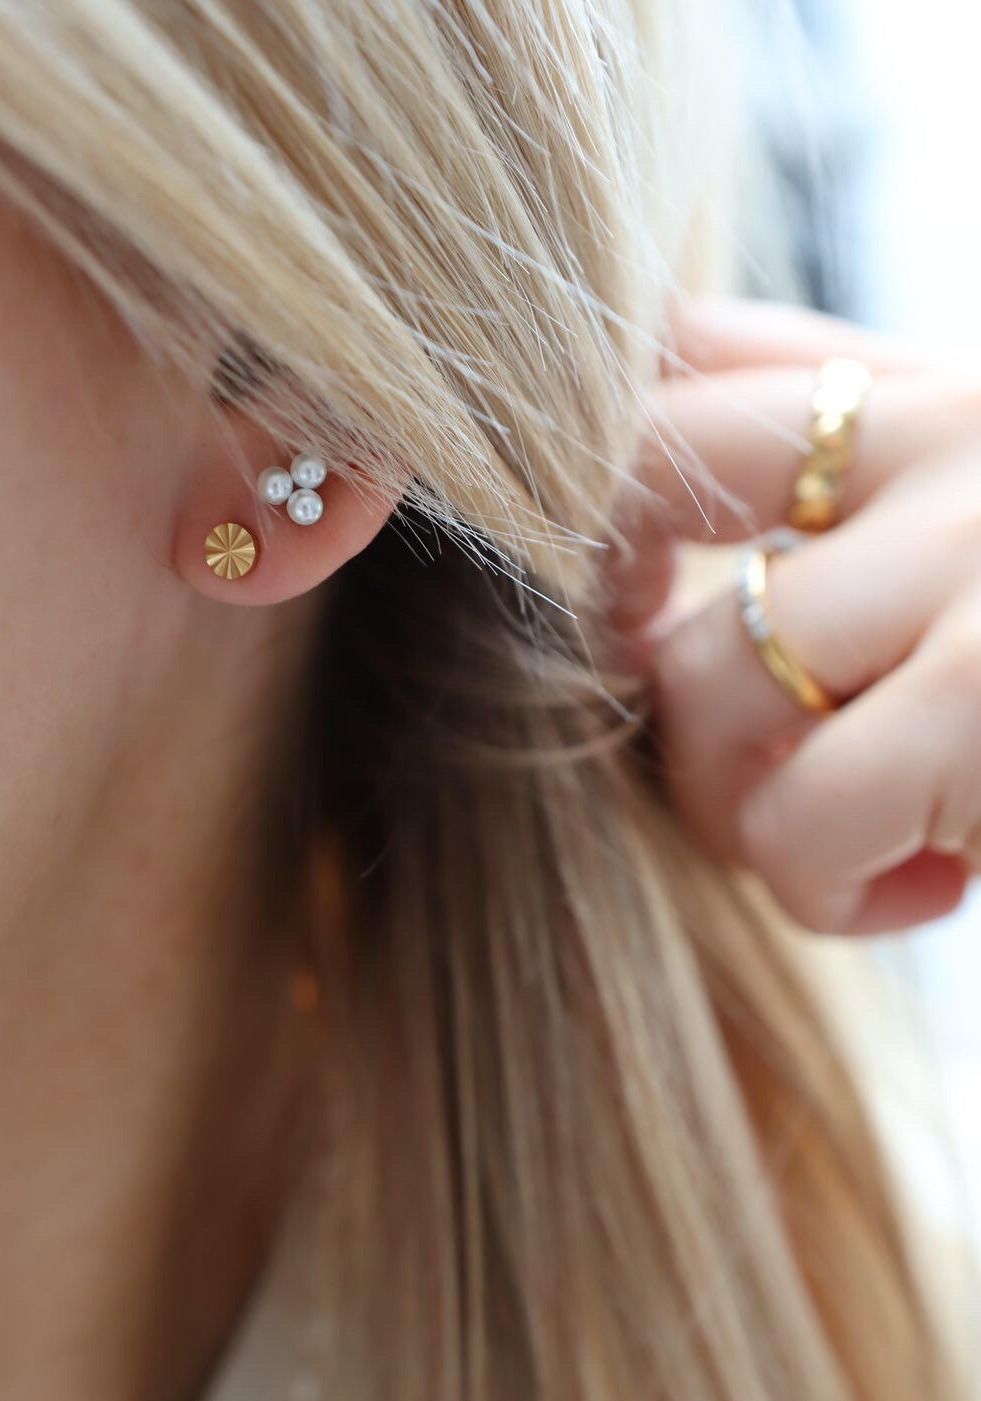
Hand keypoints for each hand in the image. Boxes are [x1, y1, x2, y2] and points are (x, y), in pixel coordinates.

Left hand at [615, 295, 980, 934]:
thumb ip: (866, 452)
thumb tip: (657, 374)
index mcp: (952, 390)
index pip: (696, 359)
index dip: (608, 489)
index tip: (627, 604)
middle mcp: (956, 436)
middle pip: (642, 486)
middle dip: (635, 637)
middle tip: (722, 743)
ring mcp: (976, 559)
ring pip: (706, 680)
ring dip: (748, 807)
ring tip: (865, 843)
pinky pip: (793, 819)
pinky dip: (830, 890)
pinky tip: (931, 889)